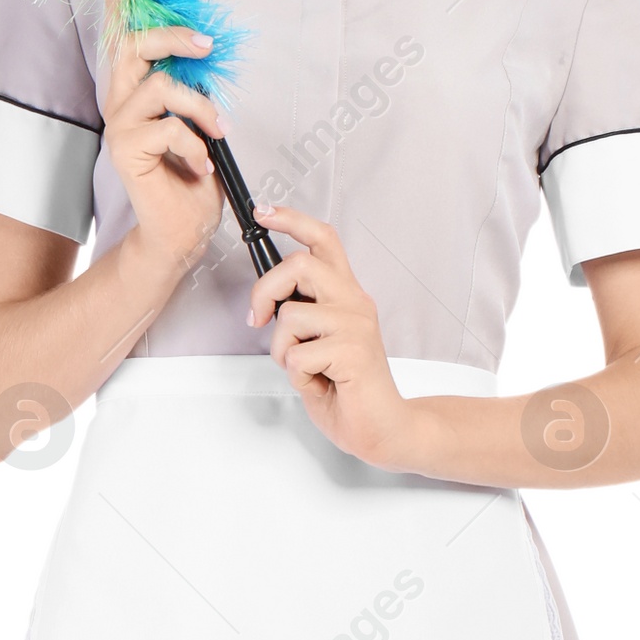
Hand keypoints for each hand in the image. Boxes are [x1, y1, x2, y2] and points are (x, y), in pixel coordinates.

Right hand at [101, 26, 225, 276]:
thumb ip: (190, 88)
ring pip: (160, 88)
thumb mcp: (198, 123)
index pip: (122, 40)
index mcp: (134, 93)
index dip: (118, 6)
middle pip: (132, 47)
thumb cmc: (191, 180)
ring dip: (200, 108)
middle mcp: (120, 104)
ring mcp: (120, 128)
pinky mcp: (126, 153)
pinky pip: (168, 128)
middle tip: (205, 43)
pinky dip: (195, 144)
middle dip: (172, 36)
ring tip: (218, 132)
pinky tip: (202, 164)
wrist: (182, 233)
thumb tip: (200, 47)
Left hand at [248, 209, 404, 463]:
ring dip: (282, 350)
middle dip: (265, 290)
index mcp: (346, 295)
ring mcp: (356, 325)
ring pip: (291, 316)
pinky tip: (319, 383)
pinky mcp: (353, 352)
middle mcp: (355, 302)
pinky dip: (296, 376)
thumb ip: (299, 316)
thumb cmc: (346, 389)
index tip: (265, 211)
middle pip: (300, 265)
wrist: (382, 428)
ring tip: (304, 368)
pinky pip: (297, 355)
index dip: (292, 220)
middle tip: (257, 319)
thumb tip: (267, 303)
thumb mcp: (316, 342)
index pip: (324, 241)